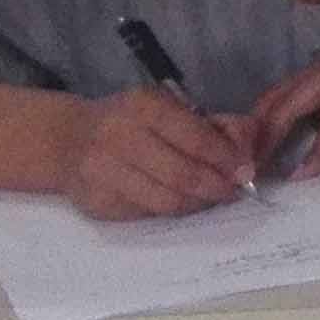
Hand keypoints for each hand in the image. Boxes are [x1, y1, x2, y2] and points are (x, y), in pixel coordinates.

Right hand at [61, 87, 260, 218]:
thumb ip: (211, 123)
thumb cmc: (132, 120)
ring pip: (167, 201)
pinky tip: (182, 201)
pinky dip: (172, 210)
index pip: (194, 137)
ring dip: (199, 203)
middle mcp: (119, 138)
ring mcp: (103, 173)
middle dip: (218, 186)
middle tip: (235, 190)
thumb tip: (252, 144)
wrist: (68, 140)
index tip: (247, 170)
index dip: (226, 158)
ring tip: (213, 197)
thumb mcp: (167, 106)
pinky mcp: (97, 203)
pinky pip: (147, 213)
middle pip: (183, 175)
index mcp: (144, 107)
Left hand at [249, 48, 319, 180]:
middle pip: (276, 98)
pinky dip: (318, 149)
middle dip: (255, 135)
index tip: (245, 161)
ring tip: (261, 169)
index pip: (280, 97)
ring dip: (275, 140)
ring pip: (293, 105)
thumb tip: (298, 161)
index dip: (259, 129)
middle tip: (241, 169)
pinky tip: (307, 171)